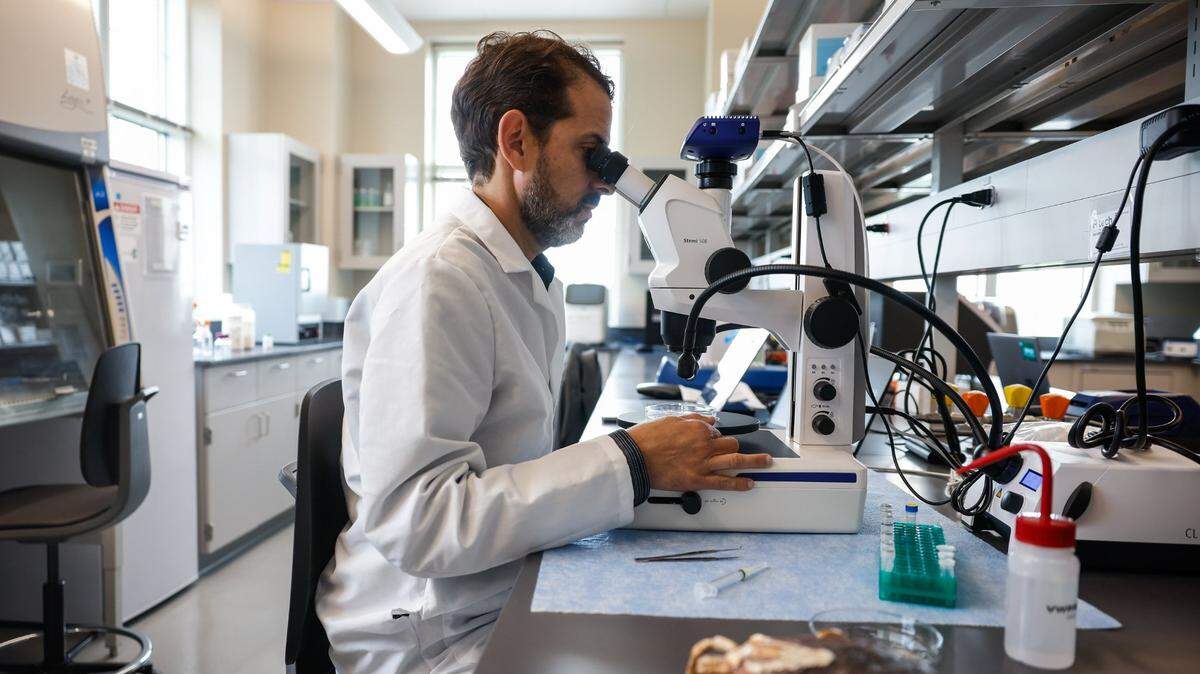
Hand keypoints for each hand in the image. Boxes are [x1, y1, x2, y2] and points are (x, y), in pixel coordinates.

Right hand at [627, 413, 771, 491]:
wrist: (634, 457)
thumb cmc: (646, 439)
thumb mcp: (670, 420)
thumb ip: (692, 420)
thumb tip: (708, 419)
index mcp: (697, 428)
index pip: (716, 431)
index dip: (715, 437)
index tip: (714, 441)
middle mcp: (704, 444)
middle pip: (730, 444)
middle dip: (733, 447)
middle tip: (735, 451)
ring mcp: (703, 463)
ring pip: (736, 460)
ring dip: (756, 461)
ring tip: (767, 462)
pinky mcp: (698, 480)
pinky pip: (724, 482)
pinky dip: (740, 483)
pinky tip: (750, 483)